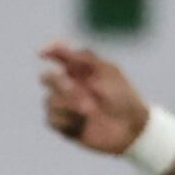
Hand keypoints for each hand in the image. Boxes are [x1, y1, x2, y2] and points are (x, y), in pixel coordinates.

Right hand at [38, 42, 151, 156]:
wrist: (131, 128)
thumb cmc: (123, 97)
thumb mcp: (108, 71)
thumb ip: (84, 56)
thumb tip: (56, 46)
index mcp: (79, 70)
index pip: (58, 56)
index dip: (48, 52)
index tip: (42, 53)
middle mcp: (68, 86)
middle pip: (46, 78)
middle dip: (58, 83)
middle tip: (73, 88)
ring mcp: (65, 106)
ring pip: (49, 101)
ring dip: (68, 105)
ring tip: (90, 111)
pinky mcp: (64, 125)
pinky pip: (51, 119)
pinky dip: (67, 120)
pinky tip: (83, 124)